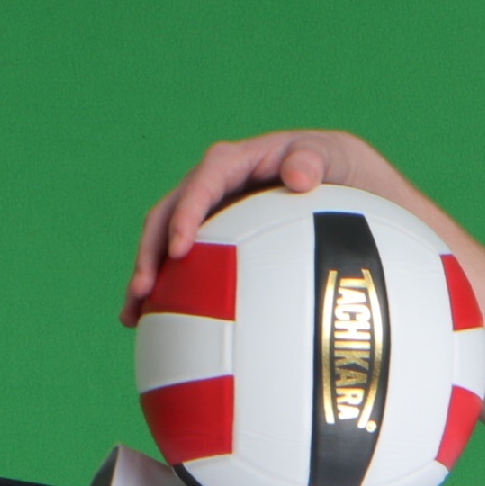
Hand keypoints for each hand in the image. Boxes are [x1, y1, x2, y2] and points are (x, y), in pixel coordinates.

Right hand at [121, 130, 408, 323]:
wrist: (352, 186)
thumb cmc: (344, 170)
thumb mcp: (337, 158)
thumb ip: (316, 160)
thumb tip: (298, 175)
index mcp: (240, 161)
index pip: (205, 180)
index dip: (187, 211)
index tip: (179, 249)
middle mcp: (218, 187)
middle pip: (170, 214)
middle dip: (150, 251)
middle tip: (142, 289)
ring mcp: (215, 215)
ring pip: (169, 243)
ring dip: (148, 276)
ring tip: (132, 316)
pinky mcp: (218, 241)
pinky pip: (189, 266)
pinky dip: (171, 292)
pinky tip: (154, 327)